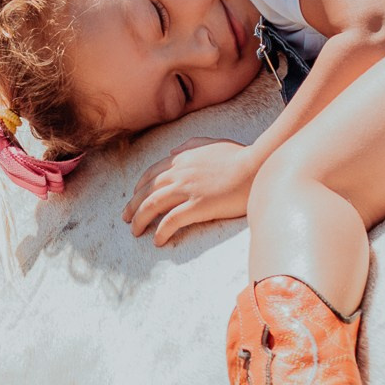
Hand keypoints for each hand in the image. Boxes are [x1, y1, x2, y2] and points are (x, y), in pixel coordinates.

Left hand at [124, 138, 260, 245]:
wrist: (258, 166)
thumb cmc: (241, 156)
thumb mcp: (213, 143)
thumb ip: (191, 145)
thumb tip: (173, 151)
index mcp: (182, 159)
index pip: (151, 174)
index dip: (139, 188)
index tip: (134, 199)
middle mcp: (180, 173)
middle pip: (146, 191)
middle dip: (132, 206)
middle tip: (126, 220)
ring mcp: (188, 188)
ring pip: (152, 205)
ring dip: (140, 220)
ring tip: (135, 232)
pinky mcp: (198, 205)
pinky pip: (171, 220)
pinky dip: (160, 231)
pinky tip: (157, 240)